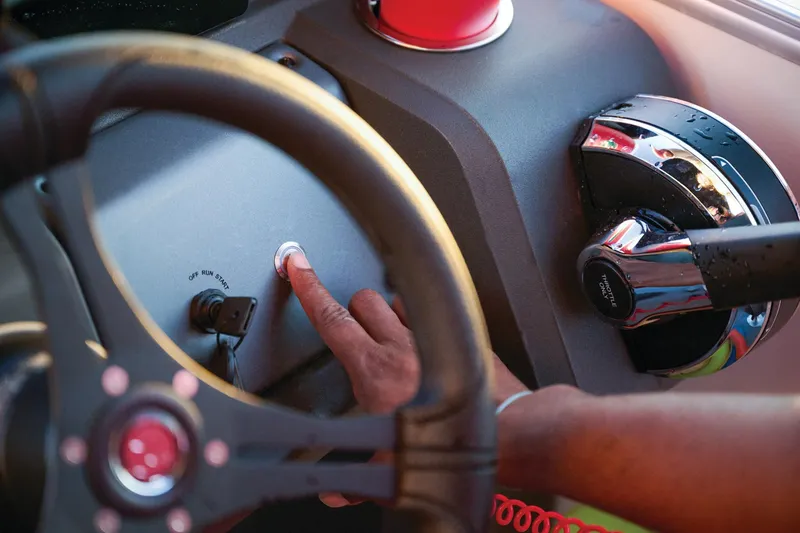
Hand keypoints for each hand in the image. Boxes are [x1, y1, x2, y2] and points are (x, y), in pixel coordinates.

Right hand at [286, 253, 532, 505]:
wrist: (504, 435)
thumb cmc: (449, 451)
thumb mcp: (390, 472)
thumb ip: (354, 482)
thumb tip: (334, 494)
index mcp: (375, 373)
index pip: (332, 320)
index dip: (309, 289)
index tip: (297, 266)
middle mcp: (400, 347)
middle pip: (361, 301)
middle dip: (350, 310)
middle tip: (351, 331)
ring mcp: (430, 339)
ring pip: (394, 300)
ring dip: (384, 313)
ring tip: (386, 336)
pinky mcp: (456, 339)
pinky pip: (427, 313)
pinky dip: (417, 319)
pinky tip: (420, 339)